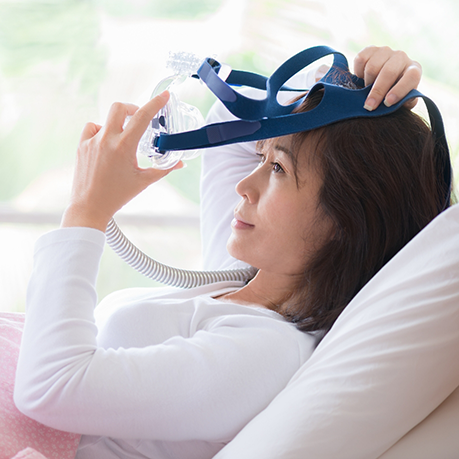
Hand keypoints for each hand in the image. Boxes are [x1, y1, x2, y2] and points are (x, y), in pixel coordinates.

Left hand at [61, 91, 181, 231]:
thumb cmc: (117, 195)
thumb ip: (163, 169)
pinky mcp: (81, 146)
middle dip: (132, 108)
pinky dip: (101, 131)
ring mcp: (91, 142)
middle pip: (119, 107)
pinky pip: (92, 128)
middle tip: (139, 117)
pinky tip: (106, 143)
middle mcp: (106, 140)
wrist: (89, 207)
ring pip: (105, 119)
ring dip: (117, 123)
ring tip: (122, 139)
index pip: (142, 117)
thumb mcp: (143, 181)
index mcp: (124, 147)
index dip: (155, 103)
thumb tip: (179, 164)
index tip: (164, 95)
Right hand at [353, 46, 421, 110]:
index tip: (387, 102)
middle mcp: (401, 57)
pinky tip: (361, 78)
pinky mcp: (370, 50)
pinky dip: (358, 72)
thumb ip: (403, 103)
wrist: (379, 82)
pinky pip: (361, 60)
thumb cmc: (392, 95)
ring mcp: (385, 52)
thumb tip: (399, 103)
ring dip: (367, 82)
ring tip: (366, 90)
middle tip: (369, 106)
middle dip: (377, 91)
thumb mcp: (402, 102)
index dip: (400, 90)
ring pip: (372, 67)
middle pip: (389, 72)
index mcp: (413, 70)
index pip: (412, 76)